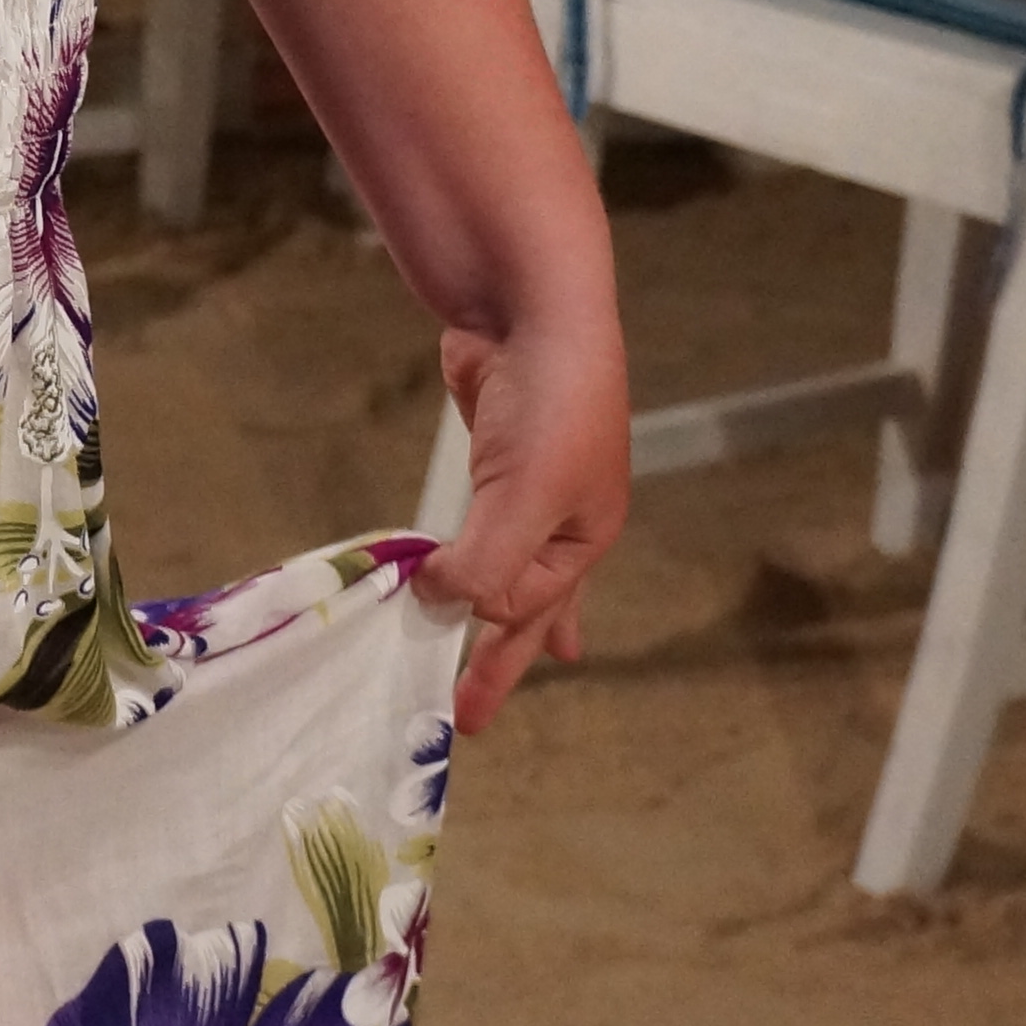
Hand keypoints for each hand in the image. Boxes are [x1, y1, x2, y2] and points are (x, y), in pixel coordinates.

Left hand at [419, 306, 627, 732]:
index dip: (490, 643)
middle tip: (472, 721)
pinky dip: (464, 551)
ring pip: (503, 567)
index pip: (530, 610)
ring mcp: (529, 488)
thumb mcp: (525, 498)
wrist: (533, 305)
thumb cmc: (550, 405)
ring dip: (488, 611)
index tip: (446, 669)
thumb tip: (441, 601)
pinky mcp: (494, 458)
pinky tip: (457, 565)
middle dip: (502, 661)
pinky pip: (476, 523)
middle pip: (531, 607)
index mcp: (584, 536)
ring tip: (489, 659)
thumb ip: (486, 564)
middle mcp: (563, 519)